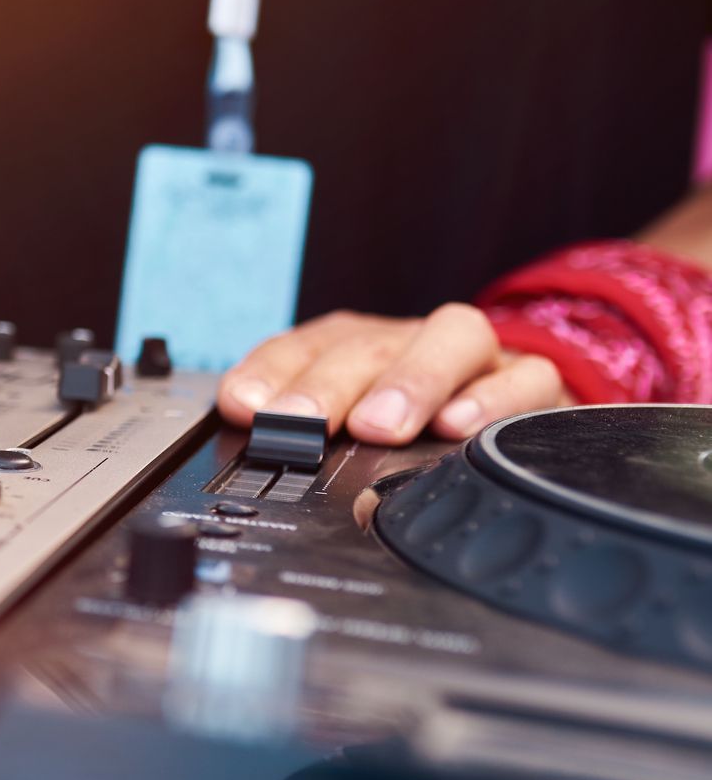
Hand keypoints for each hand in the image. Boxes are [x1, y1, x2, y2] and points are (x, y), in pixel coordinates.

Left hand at [217, 304, 568, 443]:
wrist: (513, 413)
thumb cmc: (415, 430)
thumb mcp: (352, 432)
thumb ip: (303, 433)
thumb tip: (253, 441)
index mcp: (357, 348)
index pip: (304, 346)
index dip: (270, 371)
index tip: (245, 405)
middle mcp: (410, 343)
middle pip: (368, 346)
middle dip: (327, 384)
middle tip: (299, 423)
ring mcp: (476, 359)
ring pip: (452, 337)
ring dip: (409, 380)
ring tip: (378, 425)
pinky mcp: (533, 384)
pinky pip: (526, 377)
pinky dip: (492, 399)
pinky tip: (459, 427)